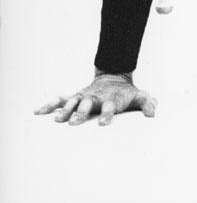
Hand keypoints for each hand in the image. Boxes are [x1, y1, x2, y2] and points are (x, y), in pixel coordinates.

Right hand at [35, 72, 156, 125]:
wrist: (114, 78)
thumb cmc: (126, 93)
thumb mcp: (140, 96)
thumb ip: (148, 103)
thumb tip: (153, 114)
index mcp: (111, 99)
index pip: (110, 106)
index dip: (107, 114)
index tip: (103, 124)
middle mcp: (95, 97)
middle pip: (87, 104)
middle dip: (81, 112)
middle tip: (73, 122)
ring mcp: (83, 96)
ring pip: (72, 102)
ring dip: (65, 110)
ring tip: (57, 120)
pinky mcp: (74, 96)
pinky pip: (60, 100)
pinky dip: (49, 105)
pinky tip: (38, 112)